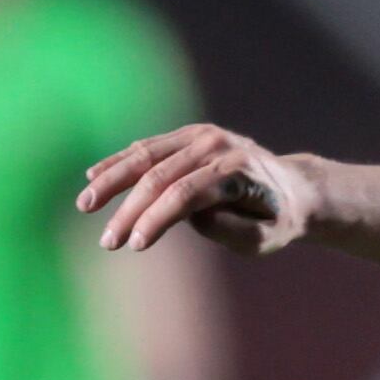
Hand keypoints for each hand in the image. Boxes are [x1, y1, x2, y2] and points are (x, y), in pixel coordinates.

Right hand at [79, 125, 320, 255]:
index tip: (135, 244)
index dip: (157, 219)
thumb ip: (231, 230)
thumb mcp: (266, 237)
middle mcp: (218, 146)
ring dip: (111, 180)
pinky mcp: (190, 134)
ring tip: (85, 205)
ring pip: (146, 155)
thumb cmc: (277, 220)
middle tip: (107, 242)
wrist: (294, 188)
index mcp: (238, 172)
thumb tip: (191, 218)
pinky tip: (94, 177)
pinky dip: (120, 161)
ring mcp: (202, 135)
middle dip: (128, 210)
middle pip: (160, 176)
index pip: (186, 195)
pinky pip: (149, 146)